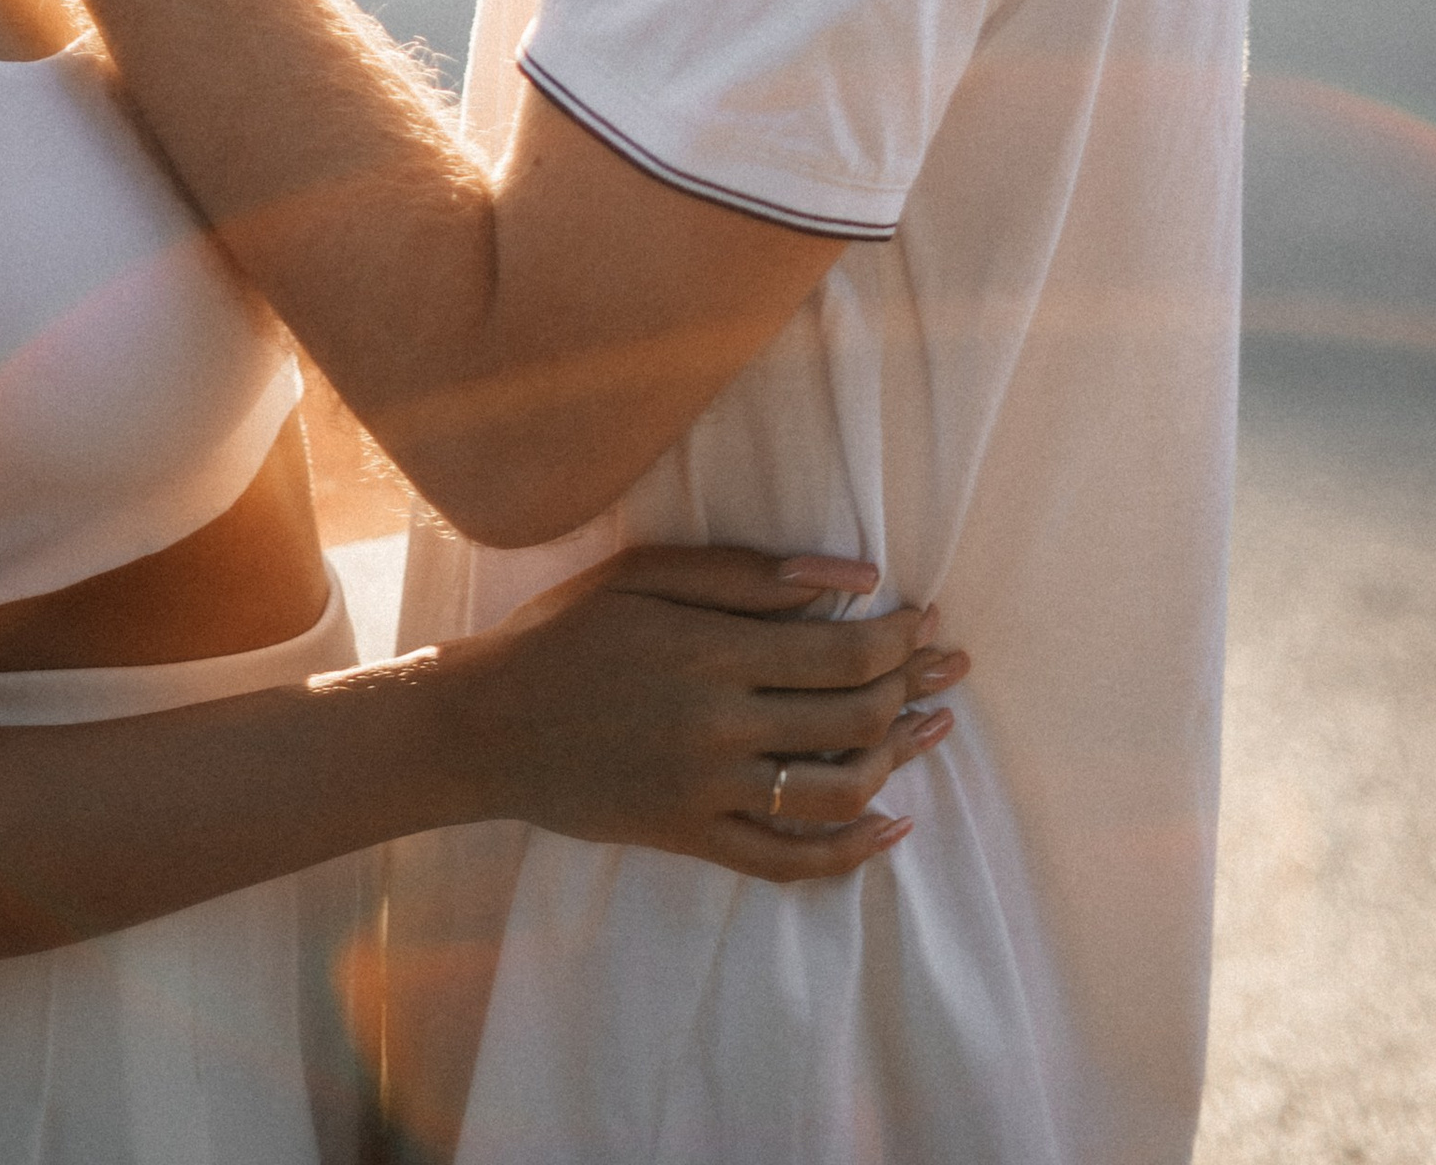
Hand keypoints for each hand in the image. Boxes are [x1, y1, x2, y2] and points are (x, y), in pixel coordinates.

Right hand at [443, 548, 962, 881]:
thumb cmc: (563, 634)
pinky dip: (850, 852)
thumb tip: (852, 574)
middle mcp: (720, 727)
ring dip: (899, 761)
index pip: (842, 652)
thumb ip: (750, 575)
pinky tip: (891, 826)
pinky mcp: (691, 839)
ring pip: (835, 791)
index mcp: (712, 651)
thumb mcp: (645, 573)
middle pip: (852, 718)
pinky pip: (787, 861)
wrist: (485, 727)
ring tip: (934, 731)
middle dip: (914, 688)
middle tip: (951, 668)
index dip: (899, 638)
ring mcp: (708, 793)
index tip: (926, 620)